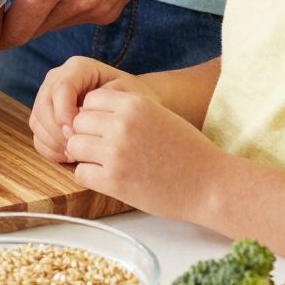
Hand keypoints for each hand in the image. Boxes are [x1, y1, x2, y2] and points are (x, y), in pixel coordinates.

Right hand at [30, 56, 122, 163]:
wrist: (129, 110)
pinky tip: (69, 156)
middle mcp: (57, 79)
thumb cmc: (131, 100)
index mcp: (78, 68)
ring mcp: (49, 99)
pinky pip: (38, 135)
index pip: (61, 88)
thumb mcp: (128, 94)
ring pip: (37, 122)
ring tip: (75, 154)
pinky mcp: (46, 118)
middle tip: (74, 148)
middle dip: (56, 131)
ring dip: (53, 142)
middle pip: (43, 105)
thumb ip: (109, 98)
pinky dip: (50, 149)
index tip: (75, 132)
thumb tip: (81, 114)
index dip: (64, 112)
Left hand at [65, 77, 223, 219]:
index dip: (95, 115)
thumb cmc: (189, 151)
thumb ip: (127, 111)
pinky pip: (80, 173)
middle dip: (87, 135)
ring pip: (73, 146)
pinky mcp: (113, 180)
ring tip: (106, 164)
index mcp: (135, 103)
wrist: (210, 184)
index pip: (90, 99)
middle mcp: (122, 123)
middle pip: (78, 122)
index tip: (105, 129)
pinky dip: (90, 177)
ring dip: (85, 156)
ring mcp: (116, 152)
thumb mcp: (159, 115)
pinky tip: (110, 179)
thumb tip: (90, 115)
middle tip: (104, 150)